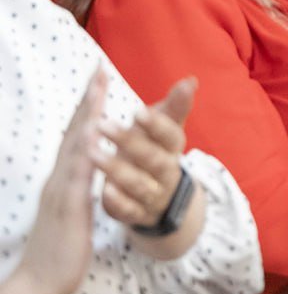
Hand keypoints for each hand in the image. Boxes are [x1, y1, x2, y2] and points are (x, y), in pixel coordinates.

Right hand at [2, 68, 105, 293]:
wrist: (40, 281)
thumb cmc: (59, 246)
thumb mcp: (72, 208)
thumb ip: (76, 185)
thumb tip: (85, 165)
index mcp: (64, 178)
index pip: (76, 135)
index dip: (88, 108)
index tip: (99, 79)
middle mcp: (59, 178)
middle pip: (73, 132)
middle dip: (88, 100)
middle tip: (99, 70)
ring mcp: (61, 190)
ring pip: (74, 146)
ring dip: (87, 116)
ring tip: (98, 88)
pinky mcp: (67, 207)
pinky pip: (76, 175)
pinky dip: (84, 152)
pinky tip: (94, 134)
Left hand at [92, 77, 193, 231]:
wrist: (162, 197)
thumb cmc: (156, 150)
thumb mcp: (166, 129)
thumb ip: (175, 106)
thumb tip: (191, 80)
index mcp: (173, 148)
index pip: (170, 135)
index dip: (156, 125)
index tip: (137, 111)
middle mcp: (166, 171)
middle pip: (153, 159)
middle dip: (129, 143)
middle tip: (102, 124)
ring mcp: (152, 194)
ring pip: (139, 184)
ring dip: (116, 170)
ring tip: (92, 153)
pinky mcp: (136, 213)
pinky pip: (129, 210)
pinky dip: (118, 202)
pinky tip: (103, 190)